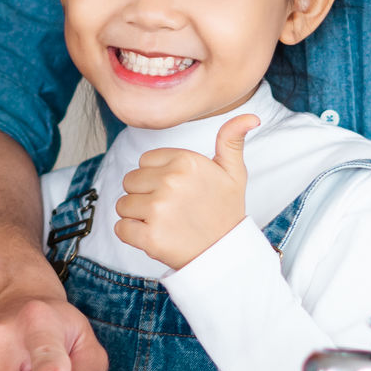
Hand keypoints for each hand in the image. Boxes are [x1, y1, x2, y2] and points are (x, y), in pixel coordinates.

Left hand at [110, 114, 257, 269]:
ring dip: (137, 216)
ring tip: (164, 223)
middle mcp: (170, 181)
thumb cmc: (226, 211)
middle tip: (171, 209)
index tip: (178, 191)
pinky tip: (155, 236)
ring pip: (123, 204)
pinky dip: (132, 235)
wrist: (226, 254)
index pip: (145, 161)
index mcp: (186, 161)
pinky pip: (121, 228)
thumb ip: (231, 140)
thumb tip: (250, 116)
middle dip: (145, 195)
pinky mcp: (149, 237)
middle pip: (130, 181)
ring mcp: (158, 210)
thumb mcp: (234, 172)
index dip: (157, 177)